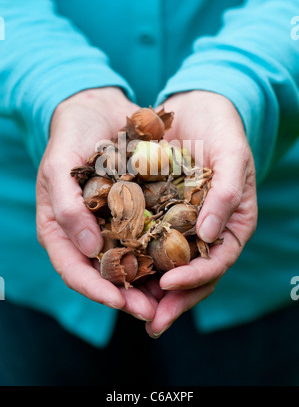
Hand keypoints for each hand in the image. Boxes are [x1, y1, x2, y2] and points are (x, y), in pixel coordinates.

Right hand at [36, 87, 157, 320]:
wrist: (96, 108)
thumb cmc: (69, 135)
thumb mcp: (59, 167)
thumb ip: (67, 206)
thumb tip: (89, 248)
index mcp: (61, 228)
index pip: (75, 270)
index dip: (98, 291)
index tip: (122, 303)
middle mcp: (86, 232)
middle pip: (105, 274)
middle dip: (128, 295)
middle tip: (153, 310)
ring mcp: (111, 223)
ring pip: (129, 261)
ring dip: (148, 280)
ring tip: (171, 293)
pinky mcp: (133, 210)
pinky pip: (147, 235)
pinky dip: (160, 250)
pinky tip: (179, 258)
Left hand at [145, 90, 257, 337]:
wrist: (199, 108)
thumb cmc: (224, 131)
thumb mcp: (232, 156)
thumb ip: (226, 194)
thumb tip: (209, 237)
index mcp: (232, 225)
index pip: (218, 261)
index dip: (196, 277)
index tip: (169, 284)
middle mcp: (207, 231)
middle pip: (192, 274)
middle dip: (171, 300)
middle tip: (149, 321)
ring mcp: (183, 224)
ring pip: (167, 264)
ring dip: (149, 287)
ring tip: (127, 305)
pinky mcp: (160, 212)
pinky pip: (147, 239)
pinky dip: (135, 256)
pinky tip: (115, 267)